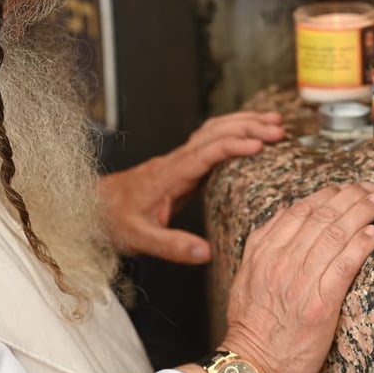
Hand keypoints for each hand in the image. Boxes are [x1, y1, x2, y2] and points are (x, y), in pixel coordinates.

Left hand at [99, 111, 284, 263]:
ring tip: (274, 121)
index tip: (259, 144)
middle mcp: (175, 161)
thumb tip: (206, 252)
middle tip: (279, 128)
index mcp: (167, 175)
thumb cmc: (114, 221)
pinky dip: (233, 132)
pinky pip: (211, 141)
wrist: (94, 208)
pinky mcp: (182, 165)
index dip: (232, 146)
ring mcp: (178, 160)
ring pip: (213, 131)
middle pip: (213, 133)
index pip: (204, 153)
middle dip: (247, 126)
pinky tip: (250, 133)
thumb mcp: (140, 239)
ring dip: (243, 122)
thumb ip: (172, 245)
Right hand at [219, 183, 373, 372]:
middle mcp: (280, 262)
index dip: (326, 196)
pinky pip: (344, 266)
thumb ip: (263, 244)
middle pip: (321, 217)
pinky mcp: (320, 305)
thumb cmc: (251, 327)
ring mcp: (300, 282)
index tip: (344, 189)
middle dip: (350, 198)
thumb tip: (285, 213)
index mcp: (263, 253)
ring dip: (361, 214)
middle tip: (370, 190)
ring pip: (335, 235)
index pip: (298, 211)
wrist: (250, 367)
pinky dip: (361, 247)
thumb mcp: (246, 277)